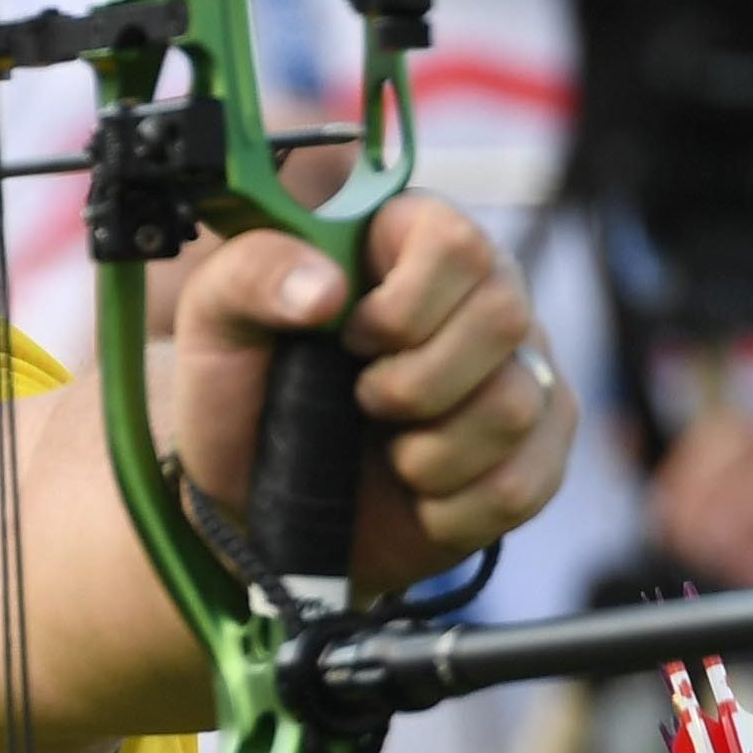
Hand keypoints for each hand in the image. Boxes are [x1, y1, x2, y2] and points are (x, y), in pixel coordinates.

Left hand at [164, 195, 573, 598]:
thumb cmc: (242, 396)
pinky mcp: (537, 453)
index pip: (457, 244)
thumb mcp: (215, 322)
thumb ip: (252, 274)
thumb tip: (326, 288)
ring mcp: (522, 374)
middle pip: (504, 317)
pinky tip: (417, 497)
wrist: (258, 505)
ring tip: (387, 453)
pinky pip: (523, 485)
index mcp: (412, 243)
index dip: (403, 305)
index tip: (350, 338)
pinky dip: (452, 508)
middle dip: (414, 385)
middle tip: (362, 402)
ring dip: (427, 454)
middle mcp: (484, 296)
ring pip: (514, 407)